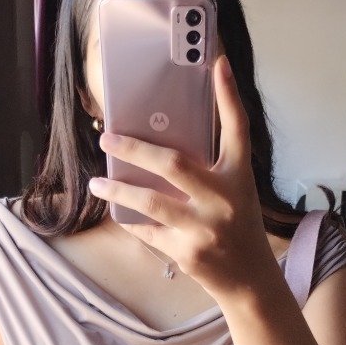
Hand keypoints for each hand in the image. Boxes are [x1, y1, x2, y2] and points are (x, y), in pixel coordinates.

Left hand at [87, 54, 275, 298]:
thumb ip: (212, 166)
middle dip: (135, 148)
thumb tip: (167, 143)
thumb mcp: (237, 190)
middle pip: (173, 164)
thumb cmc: (238, 227)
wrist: (248, 280)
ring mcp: (203, 229)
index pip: (238, 130)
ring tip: (97, 182)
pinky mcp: (187, 254)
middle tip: (107, 139)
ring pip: (150, 202)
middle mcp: (223, 200)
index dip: (229, 97)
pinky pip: (148, 231)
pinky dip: (132, 221)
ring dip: (118, 190)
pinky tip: (118, 212)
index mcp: (239, 178)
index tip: (216, 64)